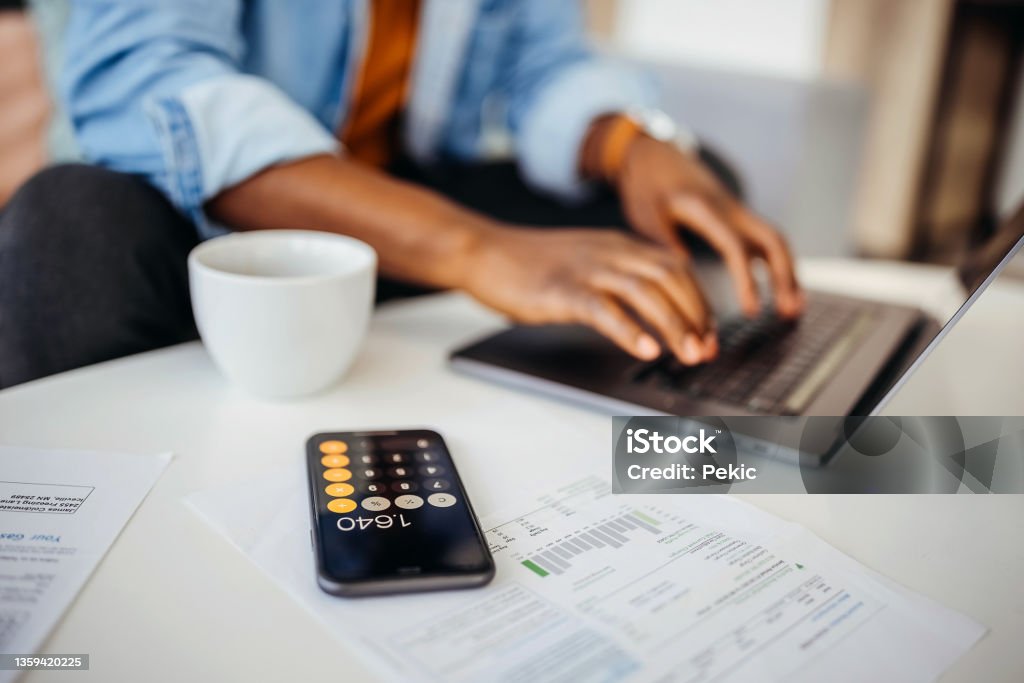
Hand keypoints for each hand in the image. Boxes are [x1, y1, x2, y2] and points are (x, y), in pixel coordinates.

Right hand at [465, 227, 716, 363]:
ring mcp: (586, 269)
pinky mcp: (562, 290)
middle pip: (670, 278)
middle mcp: (610, 252)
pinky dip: (629, 330)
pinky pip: (604, 309)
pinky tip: (645, 350)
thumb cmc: (529, 264)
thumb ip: (618, 278)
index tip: (708, 333)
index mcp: (620, 246)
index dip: (700, 302)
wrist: (483, 251)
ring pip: (646, 292)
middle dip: (696, 316)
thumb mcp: (586, 262)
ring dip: (674, 325)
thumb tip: (650, 311)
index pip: (676, 269)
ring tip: (688, 355)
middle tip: (705, 350)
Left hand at [614, 134, 803, 317]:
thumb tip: (685, 276)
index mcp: (705, 210)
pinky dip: (777, 264)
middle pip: (772, 240)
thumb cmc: (645, 184)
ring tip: (794, 308)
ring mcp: (736, 211)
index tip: (752, 309)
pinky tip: (782, 288)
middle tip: (790, 311)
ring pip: (774, 240)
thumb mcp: (644, 214)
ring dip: (788, 272)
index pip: (736, 247)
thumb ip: (665, 243)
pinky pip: (764, 240)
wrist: (653, 153)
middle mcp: (730, 209)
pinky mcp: (735, 216)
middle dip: (785, 275)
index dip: (747, 280)